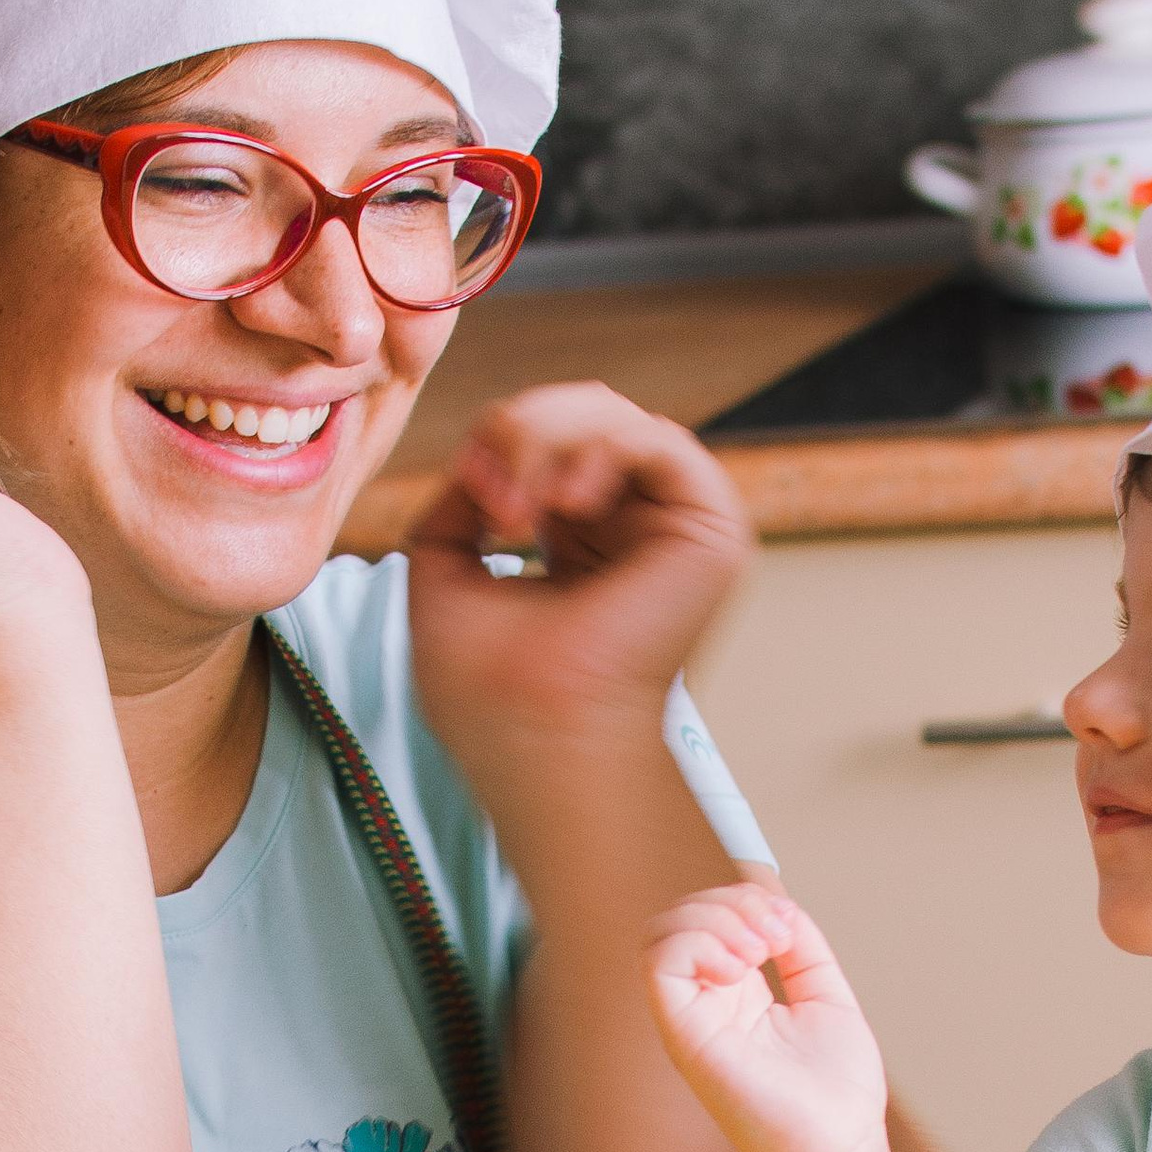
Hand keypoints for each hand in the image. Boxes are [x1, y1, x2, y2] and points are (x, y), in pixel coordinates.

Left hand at [406, 382, 753, 758]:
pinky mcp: (711, 534)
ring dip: (548, 440)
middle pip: (580, 414)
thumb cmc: (487, 687)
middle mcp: (634, 530)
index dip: (498, 443)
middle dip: (519, 432)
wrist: (535, 737)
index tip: (473, 494)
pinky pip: (657, 440)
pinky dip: (599, 450)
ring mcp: (675, 531)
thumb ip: (455, 501)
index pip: (548, 439)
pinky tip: (566, 501)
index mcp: (582, 542)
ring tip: (523, 511)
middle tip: (497, 502)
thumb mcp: (440, 570)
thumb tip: (478, 454)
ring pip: (614, 417)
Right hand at [644, 885, 888, 1151]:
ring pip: (662, 932)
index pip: (707, 920)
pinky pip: (659, 963)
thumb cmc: (835, 1090)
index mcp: (736, 994)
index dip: (743, 900)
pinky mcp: (684, 1036)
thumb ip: (801, 947)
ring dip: (715, 918)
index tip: (788, 926)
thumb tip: (780, 905)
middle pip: (679, 917)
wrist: (839, 1145)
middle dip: (730, 901)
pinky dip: (699, 943)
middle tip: (775, 935)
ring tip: (760, 952)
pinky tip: (741, 968)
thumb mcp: (824, 994)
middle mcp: (706, 1004)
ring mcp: (692, 1019)